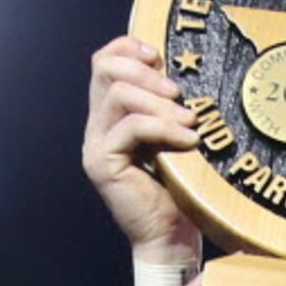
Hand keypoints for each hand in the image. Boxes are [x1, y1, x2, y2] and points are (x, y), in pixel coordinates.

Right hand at [83, 36, 202, 261]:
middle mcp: (97, 126)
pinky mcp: (103, 164)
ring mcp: (96, 145)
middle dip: (146, 72)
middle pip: (104, 68)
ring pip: (118, 94)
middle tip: (178, 92)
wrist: (170, 238)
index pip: (104, 61)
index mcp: (111, 115)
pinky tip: (188, 140)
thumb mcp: (175, 136)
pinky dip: (164, 128)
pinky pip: (131, 127)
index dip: (128, 47)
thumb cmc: (179, 189)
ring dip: (158, 101)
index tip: (159, 56)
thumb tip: (184, 72)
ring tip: (189, 120)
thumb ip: (168, 107)